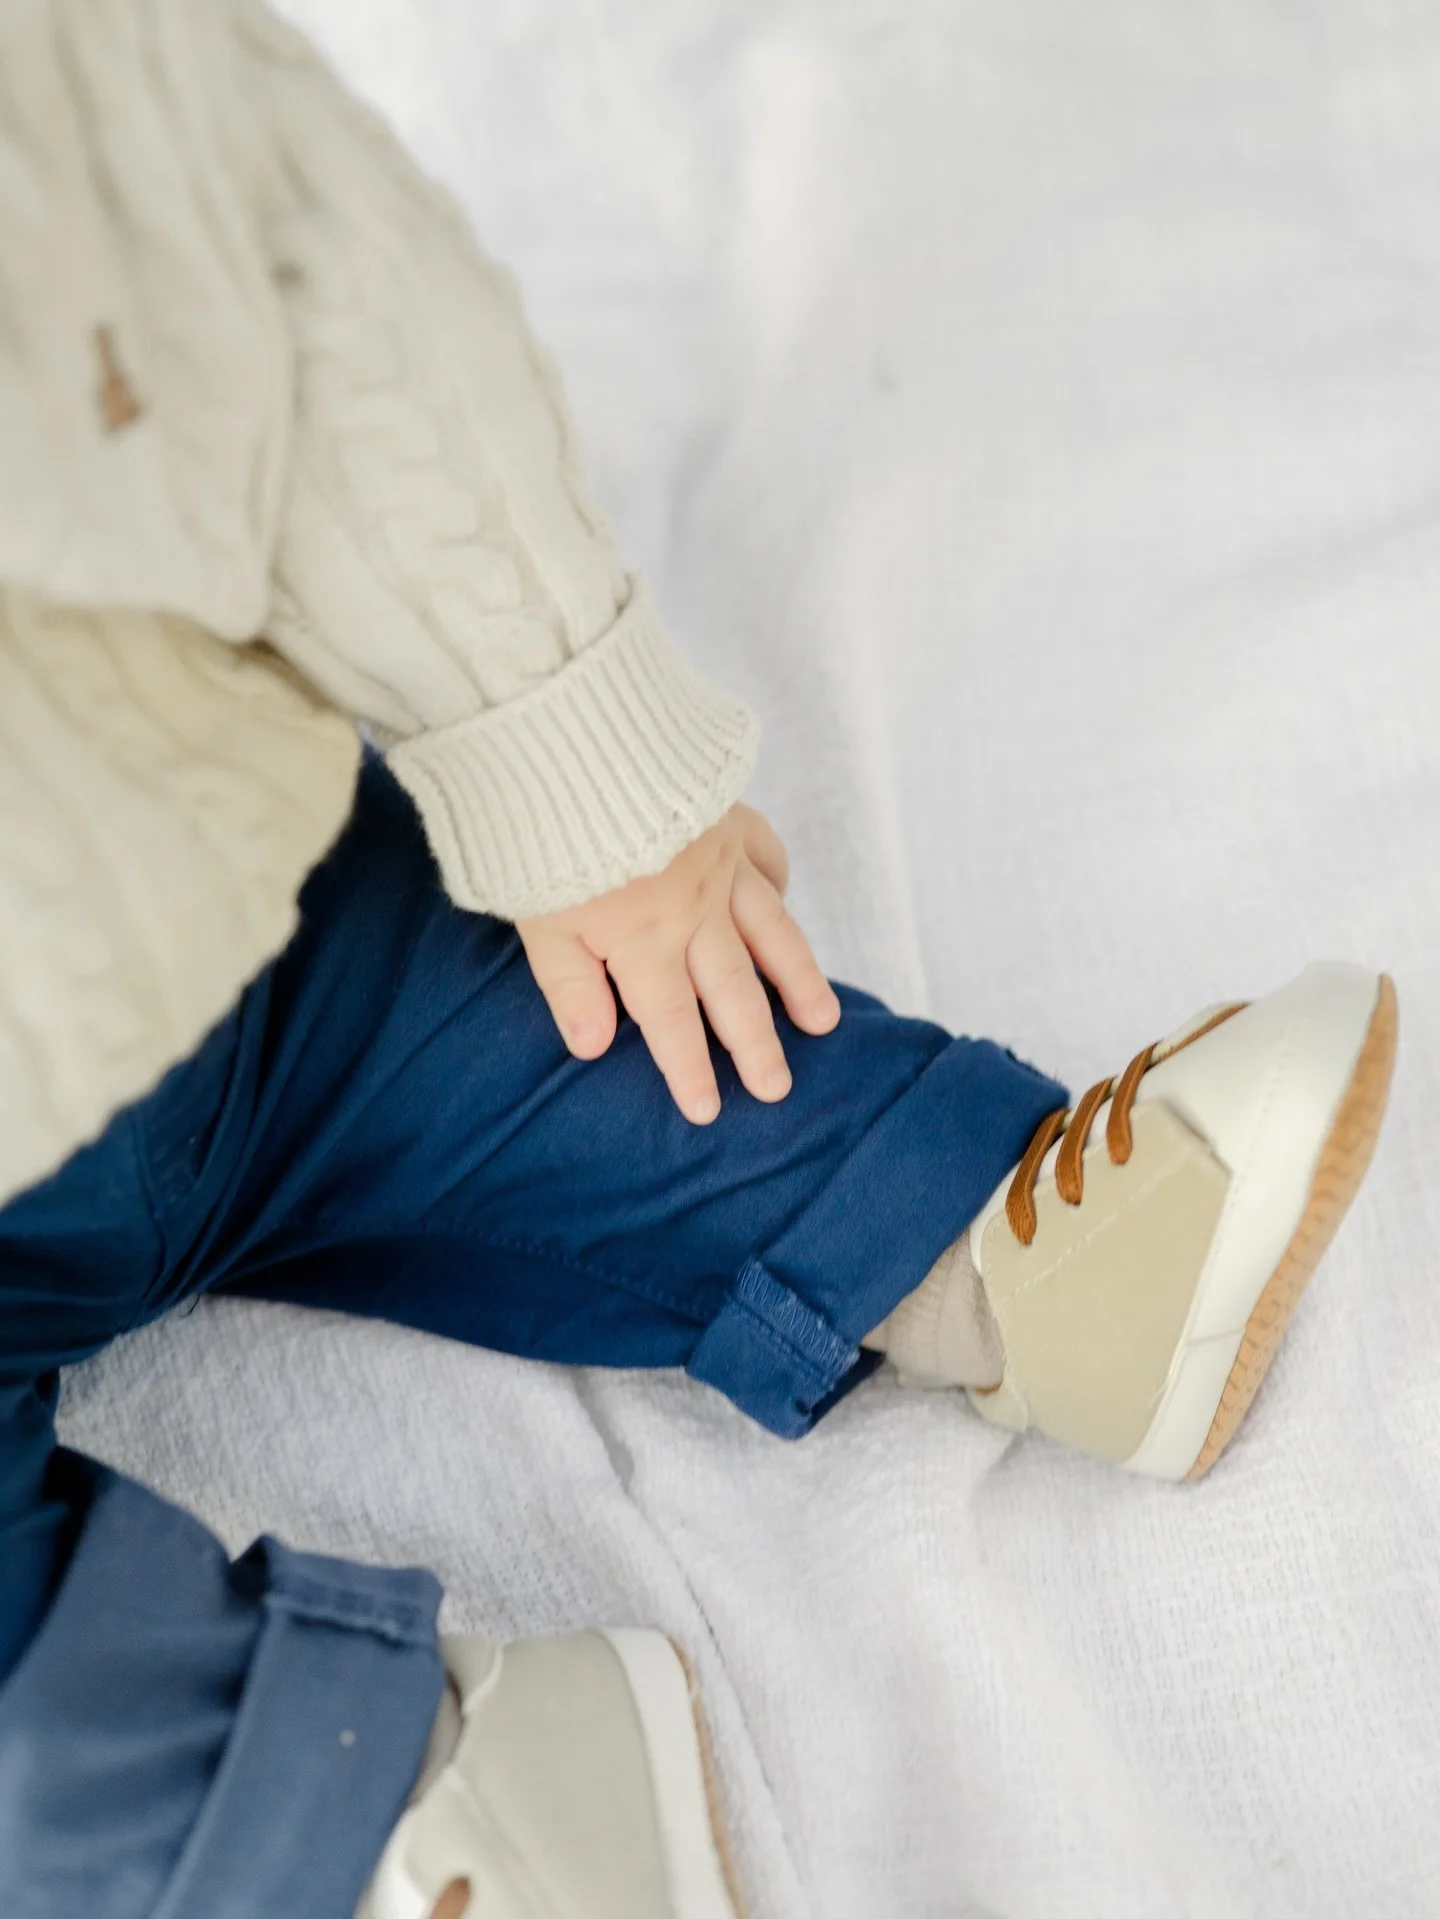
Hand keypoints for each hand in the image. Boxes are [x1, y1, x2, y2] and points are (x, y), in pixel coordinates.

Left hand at [516, 805, 840, 1122]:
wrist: (583, 738)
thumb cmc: (544, 830)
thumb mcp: (539, 918)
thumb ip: (570, 984)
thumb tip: (593, 1047)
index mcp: (643, 939)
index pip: (671, 1020)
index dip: (689, 1068)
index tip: (707, 1111)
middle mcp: (694, 908)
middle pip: (732, 989)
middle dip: (755, 1045)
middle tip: (777, 1088)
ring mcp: (720, 860)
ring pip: (771, 932)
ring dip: (797, 979)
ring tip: (822, 1020)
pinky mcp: (730, 814)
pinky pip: (766, 855)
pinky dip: (777, 879)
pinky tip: (783, 895)